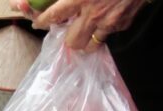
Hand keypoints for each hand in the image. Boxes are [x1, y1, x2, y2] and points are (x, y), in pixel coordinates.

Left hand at [12, 0, 151, 49]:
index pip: (53, 16)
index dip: (42, 21)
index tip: (38, 22)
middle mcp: (94, 14)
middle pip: (72, 42)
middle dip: (68, 37)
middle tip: (69, 27)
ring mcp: (111, 21)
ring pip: (90, 45)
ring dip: (86, 38)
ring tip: (87, 28)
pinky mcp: (125, 22)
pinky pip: (110, 33)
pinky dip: (106, 28)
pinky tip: (108, 16)